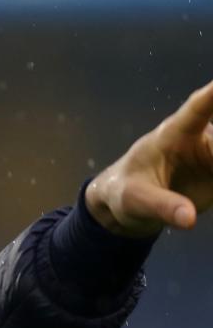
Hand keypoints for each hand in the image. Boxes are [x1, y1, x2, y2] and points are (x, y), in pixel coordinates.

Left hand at [85, 80, 212, 237]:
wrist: (125, 207)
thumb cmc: (124, 192)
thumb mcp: (135, 200)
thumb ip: (162, 206)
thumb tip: (189, 219)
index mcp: (172, 135)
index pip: (198, 108)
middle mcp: (199, 139)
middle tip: (212, 163)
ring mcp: (212, 156)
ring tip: (210, 180)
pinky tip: (212, 191)